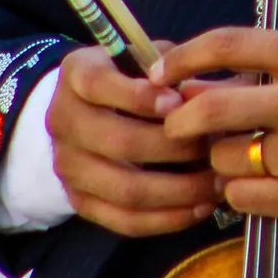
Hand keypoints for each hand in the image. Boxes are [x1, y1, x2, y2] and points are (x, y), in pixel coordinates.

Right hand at [47, 44, 218, 236]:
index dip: (140, 96)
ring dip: (178, 191)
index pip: (98, 85)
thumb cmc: (129, 77)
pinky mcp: (79, 200)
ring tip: (215, 184)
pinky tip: (199, 208)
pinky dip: (166, 219)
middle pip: (118, 142)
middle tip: (213, 148)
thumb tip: (203, 94)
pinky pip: (124, 220)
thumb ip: (169, 67)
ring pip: (125, 189)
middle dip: (174, 148)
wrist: (86, 111)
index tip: (180, 103)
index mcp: (76, 74)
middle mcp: (62, 120)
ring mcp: (67, 165)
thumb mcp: (143, 57)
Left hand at [152, 28, 277, 234]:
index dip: (184, 57)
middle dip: (179, 120)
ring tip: (241, 156)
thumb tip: (185, 78)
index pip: (228, 44)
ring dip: (219, 160)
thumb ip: (260, 65)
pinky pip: (239, 196)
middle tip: (174, 126)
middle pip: (212, 108)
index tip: (161, 71)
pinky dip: (238, 192)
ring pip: (223, 158)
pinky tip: (259, 182)